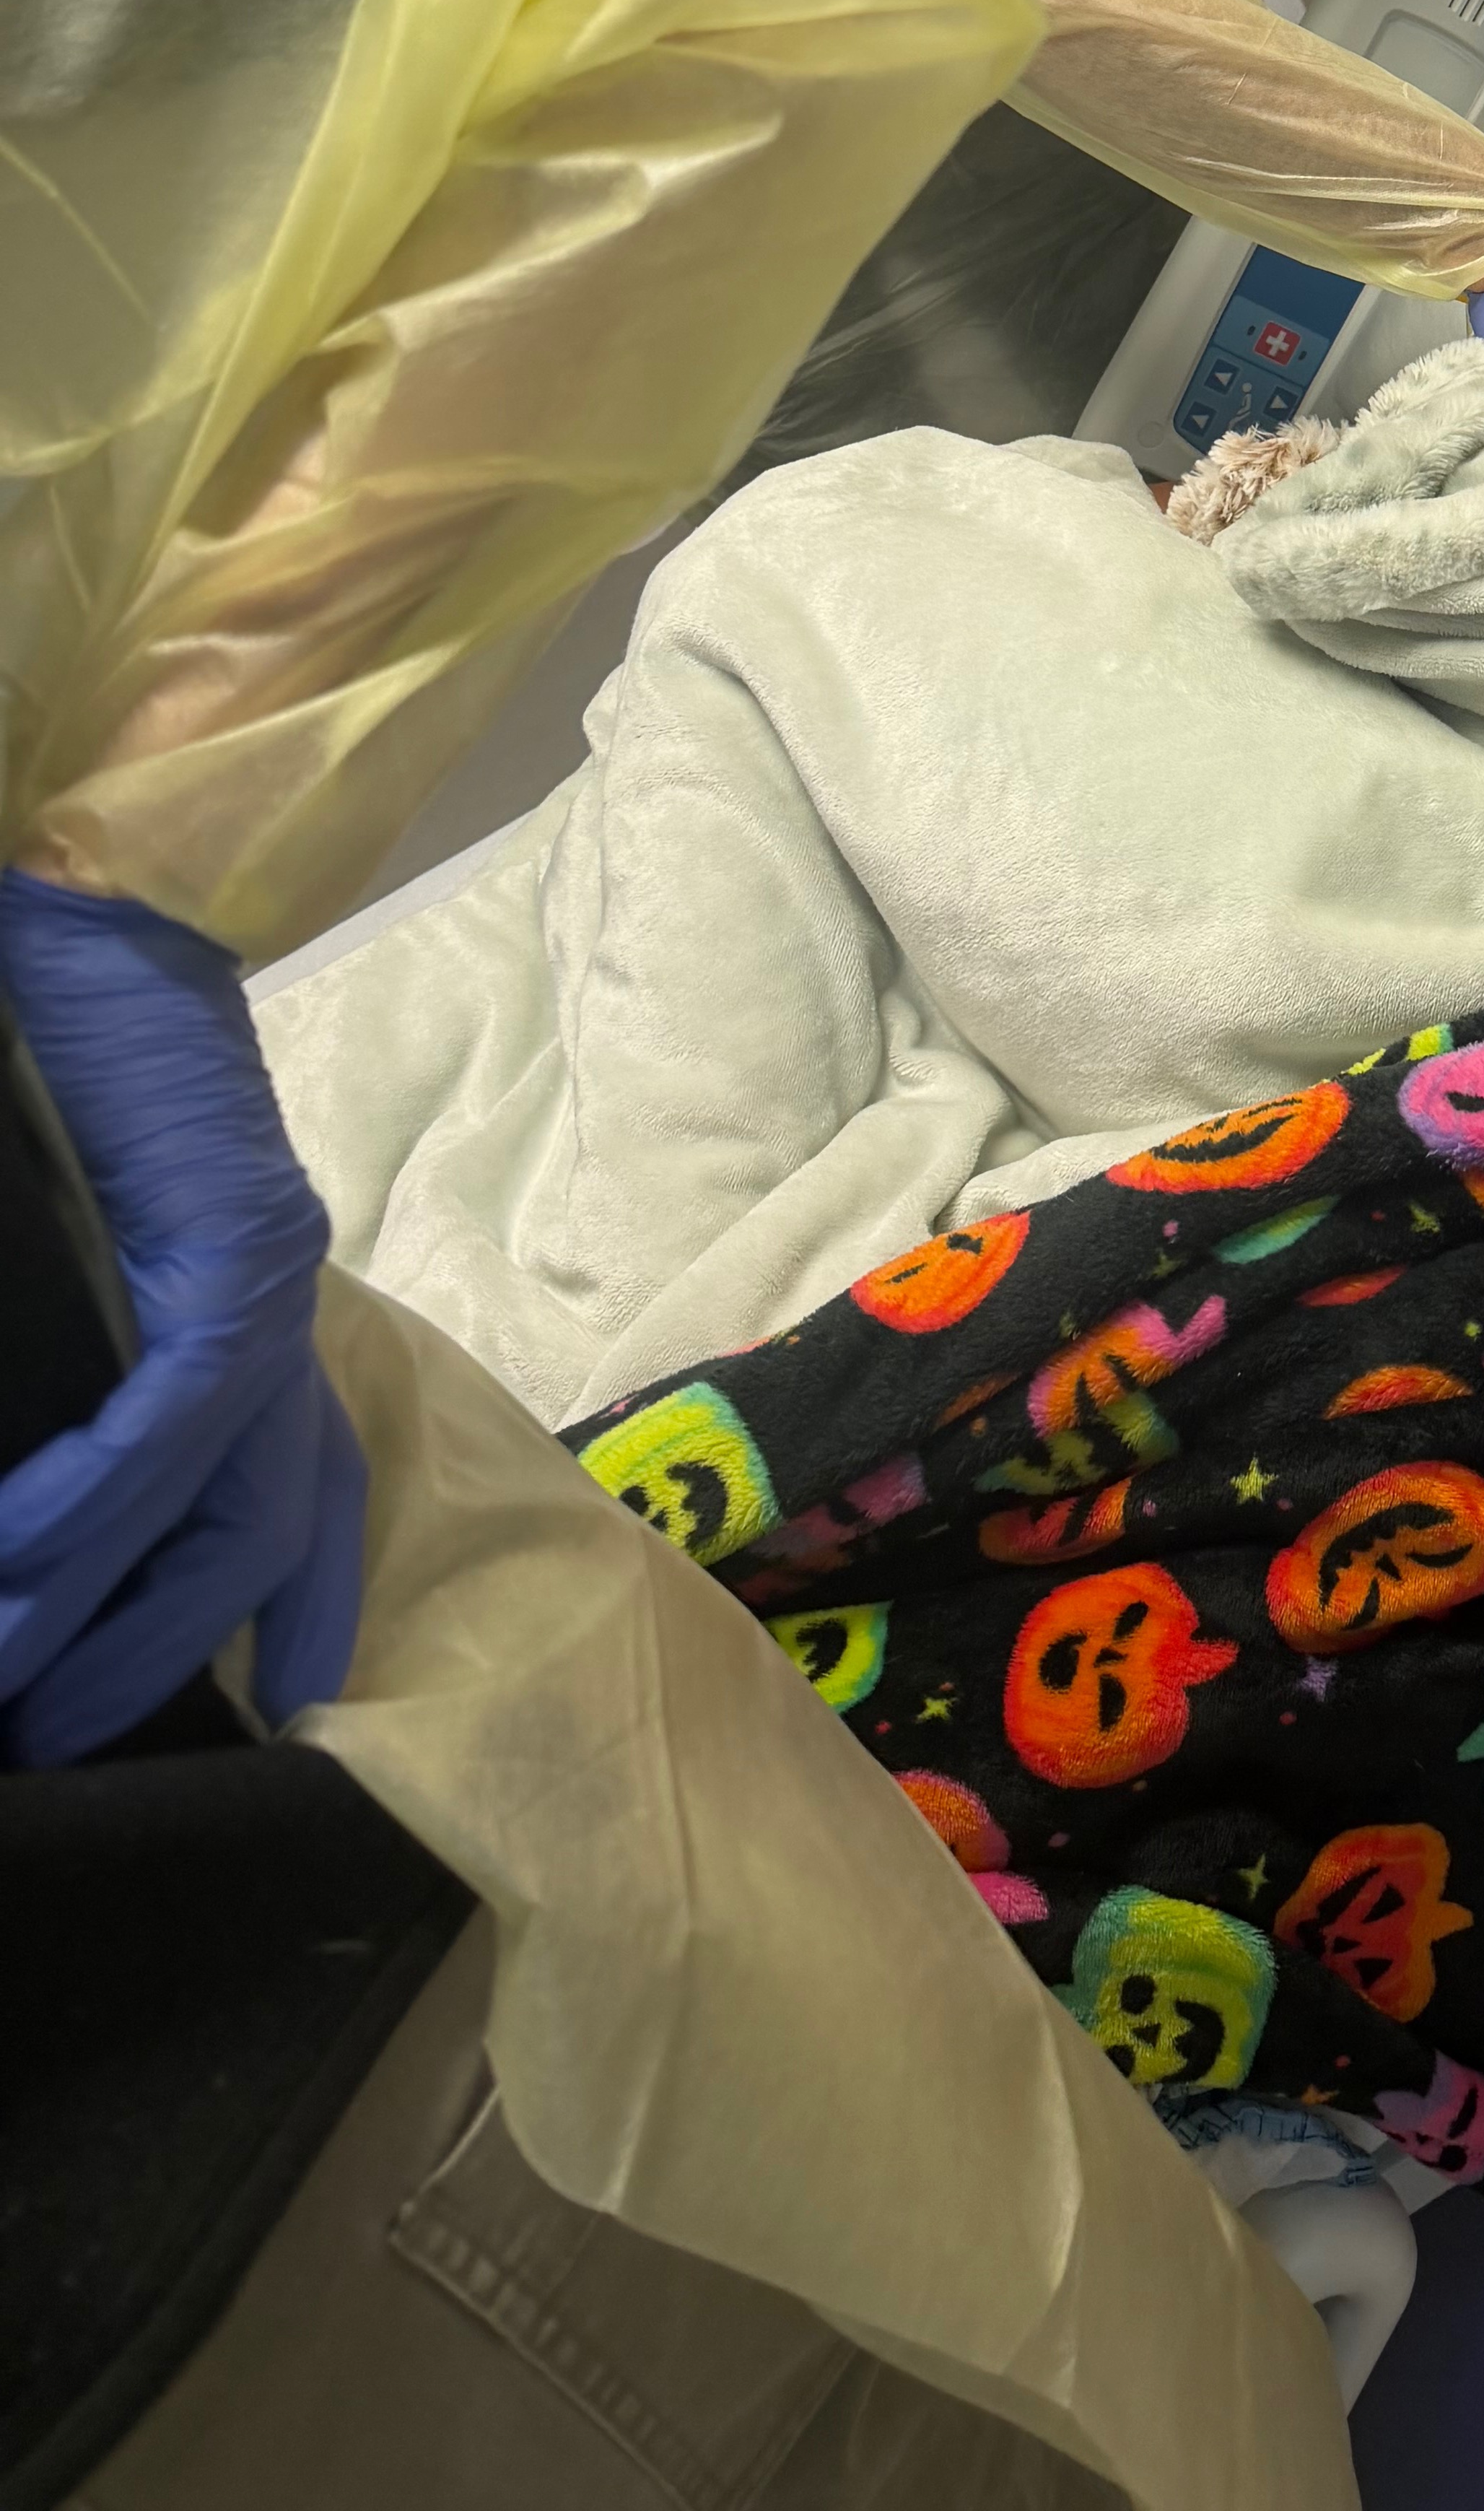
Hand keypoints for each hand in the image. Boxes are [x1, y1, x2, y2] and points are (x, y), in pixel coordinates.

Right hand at [0, 875, 366, 1766]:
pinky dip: (92, 1503)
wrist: (74, 902)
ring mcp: (261, 1264)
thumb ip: (69, 1366)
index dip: (292, 1607)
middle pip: (267, 1527)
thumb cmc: (45, 1060)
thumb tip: (17, 1506)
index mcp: (240, 1297)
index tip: (274, 1712)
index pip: (292, 1486)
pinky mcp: (224, 1233)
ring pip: (221, 1495)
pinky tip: (12, 1566)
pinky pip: (173, 1415)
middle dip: (167, 1653)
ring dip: (109, 1609)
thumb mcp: (65, 1247)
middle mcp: (275, 1294)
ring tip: (9, 1696)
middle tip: (59, 1745)